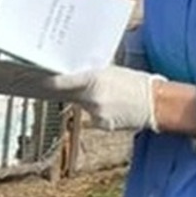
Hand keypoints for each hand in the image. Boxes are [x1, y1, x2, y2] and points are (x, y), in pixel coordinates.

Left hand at [49, 65, 163, 132]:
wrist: (158, 103)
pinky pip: (94, 116)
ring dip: (88, 100)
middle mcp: (92, 98)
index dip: (49, 81)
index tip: (37, 78)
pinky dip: (99, 111)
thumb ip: (93, 74)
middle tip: (52, 84)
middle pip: (70, 94)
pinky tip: (114, 107)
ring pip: (84, 106)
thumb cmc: (137, 82)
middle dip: (65, 90)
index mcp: (95, 80)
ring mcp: (97, 114)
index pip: (63, 81)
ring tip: (107, 94)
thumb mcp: (114, 71)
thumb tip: (74, 73)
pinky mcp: (103, 125)